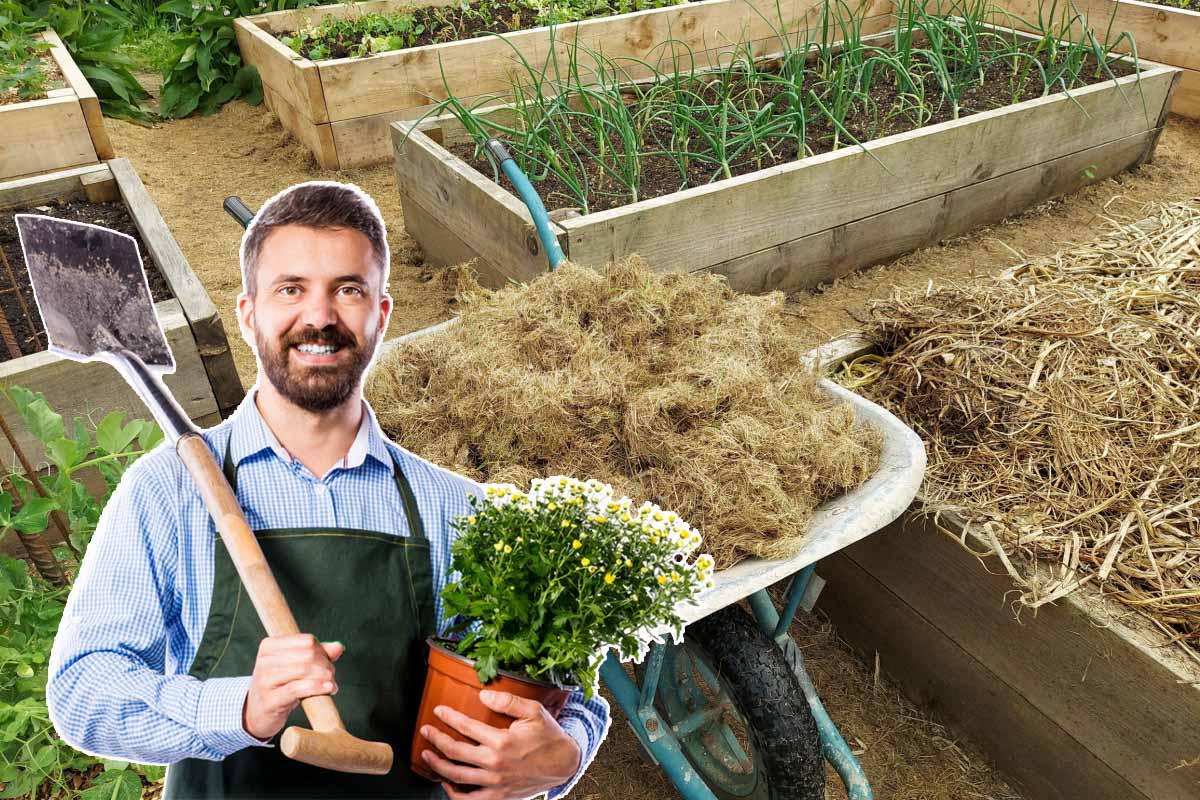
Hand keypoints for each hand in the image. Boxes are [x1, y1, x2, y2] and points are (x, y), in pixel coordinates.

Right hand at [242, 634, 343, 740]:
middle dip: (326, 665)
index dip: (323, 652)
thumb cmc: (280, 685)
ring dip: (324, 677)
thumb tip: (338, 647)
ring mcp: (264, 681)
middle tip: (331, 676)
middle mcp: (264, 661)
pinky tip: (328, 689)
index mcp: (269, 646)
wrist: (258, 713)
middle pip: (308, 654)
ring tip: (330, 685)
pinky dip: (317, 687)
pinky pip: (297, 689)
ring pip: (304, 670)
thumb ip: (318, 654)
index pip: (307, 641)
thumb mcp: (295, 666)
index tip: (327, 663)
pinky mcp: (270, 700)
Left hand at [420, 689, 581, 799]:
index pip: (466, 727)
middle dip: (436, 740)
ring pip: (457, 777)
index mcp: (502, 741)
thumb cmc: (549, 736)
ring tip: (427, 756)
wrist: (564, 764)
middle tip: (426, 731)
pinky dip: (454, 794)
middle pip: (455, 753)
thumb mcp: (534, 711)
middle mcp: (495, 764)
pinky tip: (446, 782)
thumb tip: (482, 695)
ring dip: (437, 766)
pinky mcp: (500, 797)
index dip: (449, 717)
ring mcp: (496, 783)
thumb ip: (508, 701)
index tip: (439, 711)